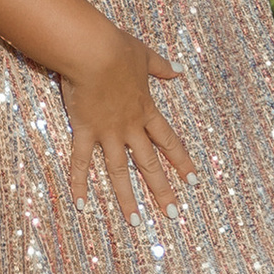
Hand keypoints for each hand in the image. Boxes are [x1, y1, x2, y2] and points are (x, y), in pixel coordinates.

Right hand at [62, 24, 191, 215]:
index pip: (169, 142)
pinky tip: (81, 205)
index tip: (193, 181)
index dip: (181, 162)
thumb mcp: (145, 56)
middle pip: (149, 163)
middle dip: (162, 189)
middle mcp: (130, 127)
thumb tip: (178, 70)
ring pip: (119, 171)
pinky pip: (81, 162)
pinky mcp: (85, 131)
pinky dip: (80, 183)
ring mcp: (108, 132)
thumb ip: (161, 67)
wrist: (94, 52)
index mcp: (146, 110)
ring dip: (128, 198)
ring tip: (135, 223)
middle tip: (172, 213)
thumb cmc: (118, 50)